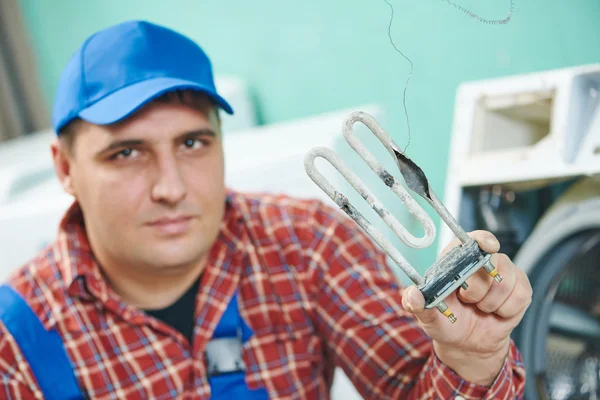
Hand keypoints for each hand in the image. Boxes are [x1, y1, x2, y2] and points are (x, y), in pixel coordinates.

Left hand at [401, 230, 531, 385]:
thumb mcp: (427, 316)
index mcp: (457, 259)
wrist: (467, 344)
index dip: (483, 240)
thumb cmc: (446, 321)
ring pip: (505, 282)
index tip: (487, 247)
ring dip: (489, 303)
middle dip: (476, 290)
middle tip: (467, 300)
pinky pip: (520, 296)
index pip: (474, 239)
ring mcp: (505, 273)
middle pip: (490, 263)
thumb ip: (416, 304)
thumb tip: (411, 295)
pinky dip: (505, 310)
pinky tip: (496, 313)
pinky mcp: (521, 289)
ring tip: (480, 308)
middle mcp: (483, 261)